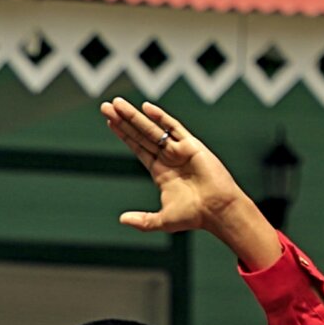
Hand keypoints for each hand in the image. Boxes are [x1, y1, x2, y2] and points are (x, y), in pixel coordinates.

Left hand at [98, 96, 281, 267]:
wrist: (218, 210)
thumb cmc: (194, 216)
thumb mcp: (162, 220)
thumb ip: (142, 220)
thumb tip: (122, 219)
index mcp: (160, 172)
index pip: (138, 148)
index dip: (124, 135)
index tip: (110, 122)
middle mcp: (168, 157)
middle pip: (140, 134)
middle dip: (123, 121)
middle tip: (105, 107)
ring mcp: (179, 149)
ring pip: (151, 128)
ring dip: (134, 116)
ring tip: (116, 104)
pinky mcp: (191, 145)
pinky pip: (173, 127)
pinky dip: (160, 117)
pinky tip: (146, 108)